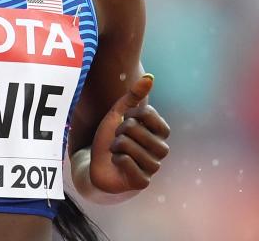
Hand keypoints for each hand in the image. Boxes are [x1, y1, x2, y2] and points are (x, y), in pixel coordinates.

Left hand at [88, 73, 170, 192]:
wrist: (98, 165)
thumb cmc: (111, 138)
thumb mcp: (119, 114)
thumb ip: (134, 96)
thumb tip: (150, 77)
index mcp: (159, 132)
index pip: (149, 114)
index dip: (131, 115)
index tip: (125, 121)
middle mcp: (161, 149)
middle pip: (137, 130)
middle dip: (120, 131)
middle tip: (118, 138)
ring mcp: (153, 166)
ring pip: (131, 147)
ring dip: (117, 146)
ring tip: (116, 150)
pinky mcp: (143, 182)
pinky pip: (128, 163)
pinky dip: (117, 159)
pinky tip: (117, 162)